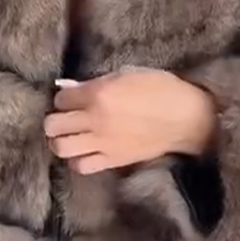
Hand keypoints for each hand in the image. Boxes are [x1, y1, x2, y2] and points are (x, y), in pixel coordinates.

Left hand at [45, 70, 217, 174]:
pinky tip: (85, 152)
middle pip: (53, 125)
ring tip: (70, 136)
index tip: (73, 99)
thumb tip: (68, 88)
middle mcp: (96, 119)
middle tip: (65, 118)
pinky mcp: (113, 160)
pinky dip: (78, 160)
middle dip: (55, 120)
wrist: (185, 118)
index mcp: (99, 94)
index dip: (64, 98)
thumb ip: (95, 82)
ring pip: (60, 148)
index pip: (61, 99)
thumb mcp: (126, 74)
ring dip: (60, 141)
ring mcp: (103, 142)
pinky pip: (81, 166)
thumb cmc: (160, 88)